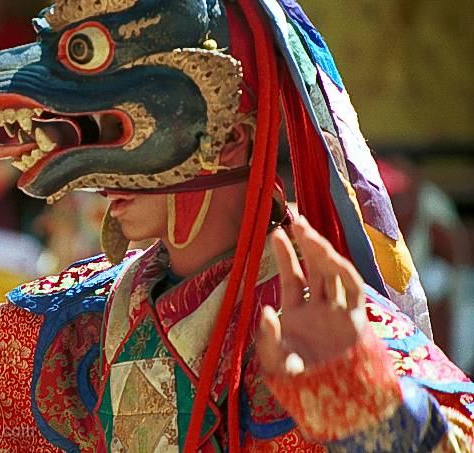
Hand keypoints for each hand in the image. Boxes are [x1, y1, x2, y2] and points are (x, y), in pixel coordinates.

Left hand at [257, 216, 368, 375]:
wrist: (329, 405)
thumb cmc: (298, 384)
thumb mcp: (274, 360)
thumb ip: (267, 338)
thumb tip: (266, 310)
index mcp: (297, 314)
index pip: (292, 276)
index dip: (286, 254)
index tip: (276, 232)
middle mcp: (318, 309)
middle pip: (314, 268)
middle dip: (306, 242)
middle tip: (295, 218)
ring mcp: (338, 313)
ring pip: (332, 274)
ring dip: (322, 251)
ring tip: (307, 231)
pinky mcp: (356, 322)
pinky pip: (353, 290)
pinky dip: (343, 272)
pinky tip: (329, 255)